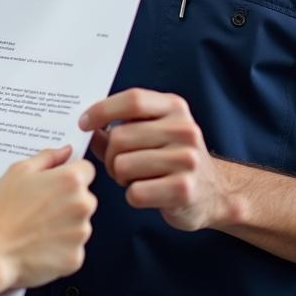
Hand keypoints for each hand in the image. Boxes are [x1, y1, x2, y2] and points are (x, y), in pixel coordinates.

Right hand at [0, 145, 95, 289]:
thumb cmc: (0, 211)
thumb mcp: (18, 171)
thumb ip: (47, 157)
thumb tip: (66, 151)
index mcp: (70, 180)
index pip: (86, 170)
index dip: (70, 174)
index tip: (55, 184)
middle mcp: (82, 205)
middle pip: (85, 197)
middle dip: (67, 200)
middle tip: (39, 207)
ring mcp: (80, 234)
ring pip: (79, 223)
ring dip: (64, 224)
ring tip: (36, 227)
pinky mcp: (75, 258)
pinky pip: (72, 247)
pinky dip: (59, 247)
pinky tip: (38, 245)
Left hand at [79, 88, 234, 231]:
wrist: (212, 194)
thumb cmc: (170, 159)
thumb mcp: (151, 132)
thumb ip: (118, 127)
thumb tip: (85, 126)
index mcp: (174, 108)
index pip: (133, 100)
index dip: (102, 110)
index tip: (83, 124)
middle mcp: (184, 129)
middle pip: (120, 137)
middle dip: (110, 156)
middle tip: (119, 165)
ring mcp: (187, 159)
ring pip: (123, 165)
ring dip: (121, 177)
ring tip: (136, 178)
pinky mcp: (184, 190)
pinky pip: (135, 192)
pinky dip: (133, 196)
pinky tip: (148, 192)